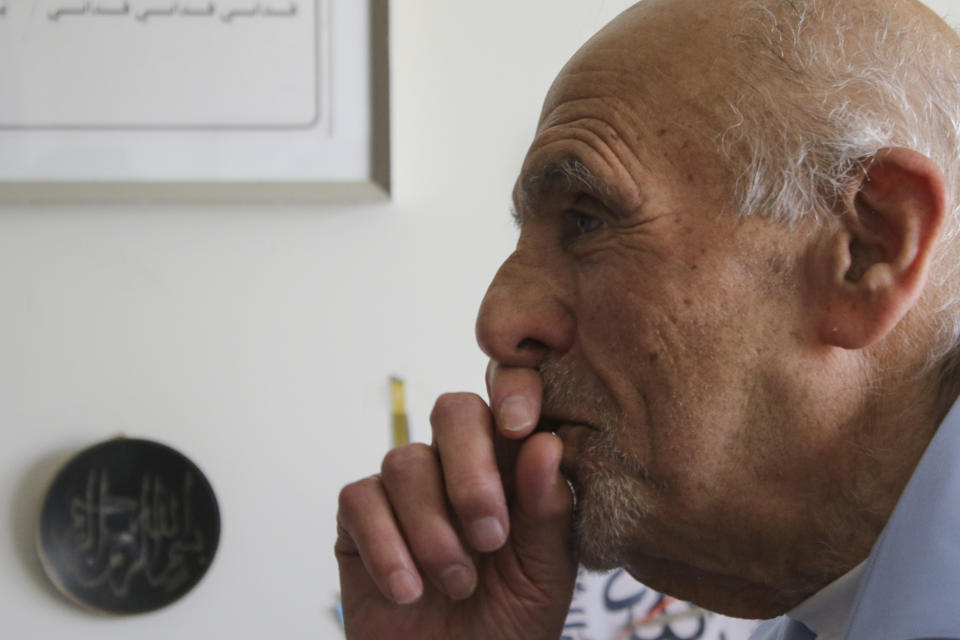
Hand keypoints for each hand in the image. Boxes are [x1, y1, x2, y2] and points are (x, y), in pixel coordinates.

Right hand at [335, 364, 575, 639]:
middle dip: (471, 469)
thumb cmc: (509, 625)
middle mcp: (457, 464)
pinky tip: (408, 591)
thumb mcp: (545, 575)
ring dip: (433, 529)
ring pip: (406, 461)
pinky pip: (361, 500)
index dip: (513, 393)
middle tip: (491, 537)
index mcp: (512, 466)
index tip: (520, 429)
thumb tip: (545, 443)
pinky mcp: (359, 519)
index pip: (510, 398)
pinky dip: (386, 546)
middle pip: (453, 411)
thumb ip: (547, 512)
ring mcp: (405, 489)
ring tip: (458, 584)